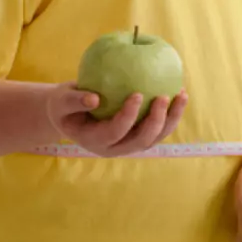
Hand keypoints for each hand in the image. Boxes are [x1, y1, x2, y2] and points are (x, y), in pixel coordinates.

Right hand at [43, 83, 187, 155]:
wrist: (71, 113)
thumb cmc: (64, 105)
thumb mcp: (60, 101)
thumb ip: (73, 100)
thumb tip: (94, 99)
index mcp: (94, 141)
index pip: (114, 132)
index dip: (127, 116)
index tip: (138, 93)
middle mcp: (114, 148)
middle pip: (140, 141)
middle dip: (155, 121)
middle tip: (163, 96)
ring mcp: (128, 145)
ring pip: (155, 138)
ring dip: (171, 119)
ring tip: (181, 95)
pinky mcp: (138, 137)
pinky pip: (159, 129)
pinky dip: (171, 114)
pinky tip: (180, 93)